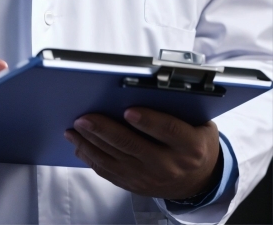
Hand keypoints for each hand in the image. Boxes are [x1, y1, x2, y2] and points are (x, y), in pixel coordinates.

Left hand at [65, 108, 220, 200]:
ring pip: (115, 160)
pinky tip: (78, 145)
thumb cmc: (194, 141)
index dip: (148, 121)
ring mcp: (150, 179)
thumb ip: (177, 110)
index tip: (128, 110)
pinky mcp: (136, 186)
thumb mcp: (198, 125)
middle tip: (84, 117)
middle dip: (105, 130)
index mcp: (190, 146)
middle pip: (133, 146)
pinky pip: (109, 172)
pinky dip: (91, 158)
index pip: (169, 131)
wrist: (199, 181)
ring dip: (91, 143)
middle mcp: (169, 165)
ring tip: (74, 128)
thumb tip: (143, 87)